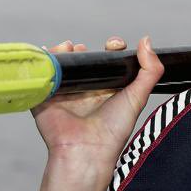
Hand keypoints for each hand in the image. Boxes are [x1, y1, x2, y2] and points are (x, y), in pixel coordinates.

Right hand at [31, 36, 164, 168]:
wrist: (86, 149)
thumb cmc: (114, 128)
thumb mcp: (138, 96)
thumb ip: (150, 70)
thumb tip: (146, 41)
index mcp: (107, 88)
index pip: (109, 61)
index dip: (112, 47)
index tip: (113, 44)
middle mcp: (86, 89)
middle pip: (83, 59)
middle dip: (83, 49)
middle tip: (84, 49)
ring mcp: (64, 92)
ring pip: (62, 64)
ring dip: (63, 51)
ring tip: (68, 49)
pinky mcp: (45, 96)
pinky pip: (39, 74)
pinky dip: (42, 61)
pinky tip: (48, 54)